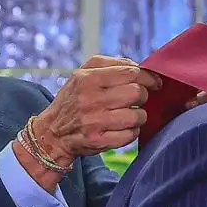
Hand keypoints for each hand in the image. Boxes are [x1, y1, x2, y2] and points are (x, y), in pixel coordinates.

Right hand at [31, 55, 163, 162]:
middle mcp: (90, 99)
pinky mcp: (98, 141)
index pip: (131, 73)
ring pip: (137, 116)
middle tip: (137, 99)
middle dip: (143, 96)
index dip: (148, 78)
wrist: (52, 132)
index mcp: (87, 78)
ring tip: (130, 115)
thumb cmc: (74, 99)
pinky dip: (132, 131)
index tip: (154, 82)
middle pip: (137, 93)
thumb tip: (139, 67)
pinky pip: (131, 135)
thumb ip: (111, 65)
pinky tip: (123, 128)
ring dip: (139, 116)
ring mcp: (94, 122)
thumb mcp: (83, 74)